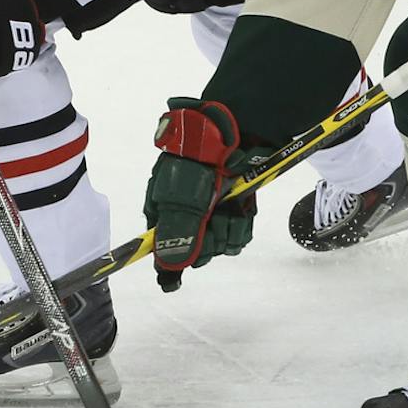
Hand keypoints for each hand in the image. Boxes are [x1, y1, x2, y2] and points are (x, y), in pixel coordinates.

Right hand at [144, 98, 259, 291]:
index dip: (178, 261)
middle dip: (210, 240)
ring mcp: (211, 212)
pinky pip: (238, 232)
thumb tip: (170, 268)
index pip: (165, 251)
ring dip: (229, 230)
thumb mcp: (181, 203)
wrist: (230, 137)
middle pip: (197, 252)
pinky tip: (242, 209)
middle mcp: (187, 215)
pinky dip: (243, 224)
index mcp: (164, 213)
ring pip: (221, 244)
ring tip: (230, 209)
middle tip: (215, 221)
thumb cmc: (198, 166)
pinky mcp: (234, 208)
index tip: (184, 270)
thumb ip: (176, 237)